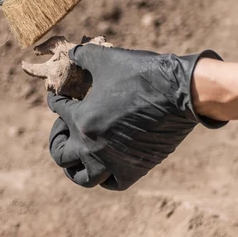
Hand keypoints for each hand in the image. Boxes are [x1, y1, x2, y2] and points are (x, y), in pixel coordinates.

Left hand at [47, 43, 223, 189]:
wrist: (181, 92)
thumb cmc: (143, 74)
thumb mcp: (107, 59)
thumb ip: (83, 56)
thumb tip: (72, 54)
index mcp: (81, 119)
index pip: (58, 111)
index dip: (56, 101)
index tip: (60, 98)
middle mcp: (92, 146)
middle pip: (61, 155)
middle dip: (58, 141)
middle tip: (65, 128)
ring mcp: (113, 161)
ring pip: (83, 177)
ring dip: (76, 167)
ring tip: (79, 154)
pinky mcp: (136, 168)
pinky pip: (113, 182)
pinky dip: (105, 176)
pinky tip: (105, 163)